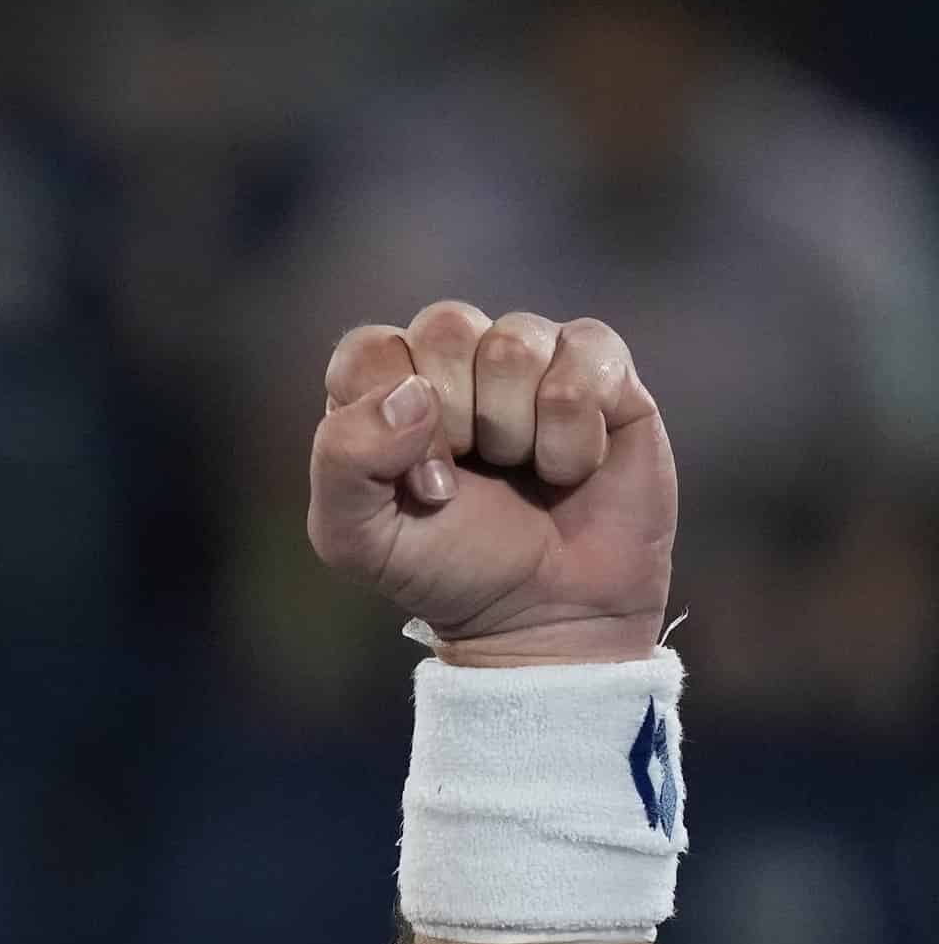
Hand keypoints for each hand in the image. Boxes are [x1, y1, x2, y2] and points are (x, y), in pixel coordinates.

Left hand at [304, 301, 676, 665]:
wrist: (546, 616)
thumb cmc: (448, 570)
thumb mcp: (355, 538)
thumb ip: (342, 460)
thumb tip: (412, 393)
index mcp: (383, 392)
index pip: (371, 349)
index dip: (392, 415)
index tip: (422, 483)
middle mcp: (455, 363)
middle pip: (446, 326)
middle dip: (458, 419)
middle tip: (472, 478)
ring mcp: (530, 360)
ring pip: (515, 342)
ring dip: (517, 430)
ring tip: (523, 471)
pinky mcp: (601, 369)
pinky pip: (587, 356)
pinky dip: (575, 431)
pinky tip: (570, 466)